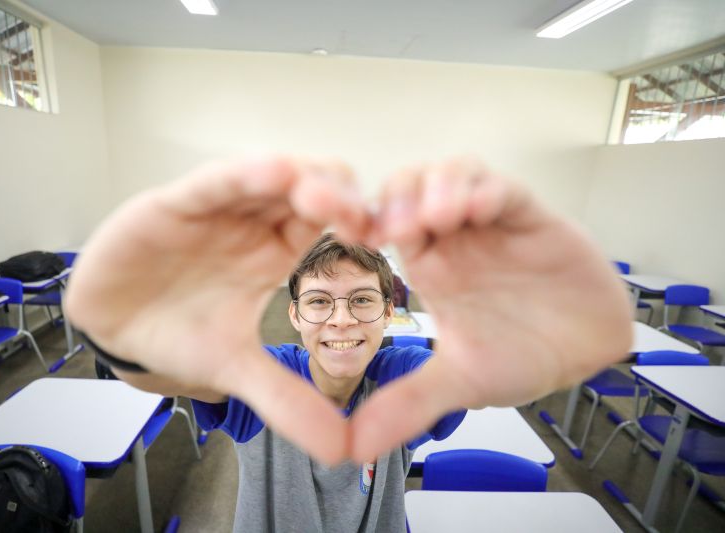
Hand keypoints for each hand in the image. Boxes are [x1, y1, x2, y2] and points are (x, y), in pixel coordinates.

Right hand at [65, 157, 369, 464]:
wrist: (114, 327)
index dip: (356, 228)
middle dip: (337, 196)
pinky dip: (243, 176)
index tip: (385, 242)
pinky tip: (272, 173)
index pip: (327, 228)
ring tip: (324, 194)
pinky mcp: (176, 203)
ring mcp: (218, 209)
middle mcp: (254, 224)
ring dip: (299, 179)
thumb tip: (341, 450)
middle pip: (307, 192)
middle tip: (361, 217)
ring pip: (267, 179)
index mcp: (275, 253)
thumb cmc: (177, 332)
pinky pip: (215, 183)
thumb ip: (286, 400)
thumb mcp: (236, 368)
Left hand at [349, 158, 632, 461]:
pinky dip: (489, 190)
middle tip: (396, 224)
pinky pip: (506, 190)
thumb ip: (410, 403)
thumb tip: (354, 447)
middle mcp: (455, 238)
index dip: (363, 221)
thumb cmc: (524, 354)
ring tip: (436, 215)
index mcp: (430, 266)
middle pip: (410, 187)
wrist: (587, 354)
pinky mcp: (532, 218)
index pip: (382, 223)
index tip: (355, 237)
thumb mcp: (461, 381)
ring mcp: (492, 224)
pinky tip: (479, 206)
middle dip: (398, 195)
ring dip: (439, 187)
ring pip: (453, 176)